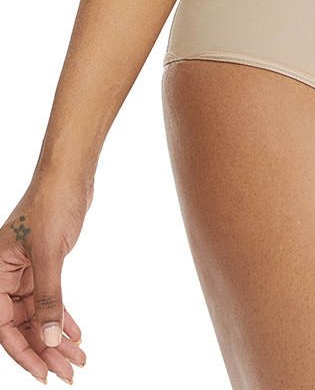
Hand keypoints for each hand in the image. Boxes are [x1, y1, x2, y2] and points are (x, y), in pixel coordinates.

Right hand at [1, 173, 90, 383]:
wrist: (69, 174)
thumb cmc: (52, 204)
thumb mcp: (49, 254)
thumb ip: (48, 298)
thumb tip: (48, 340)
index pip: (4, 325)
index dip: (24, 353)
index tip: (44, 374)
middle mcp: (4, 275)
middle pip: (22, 324)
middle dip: (45, 351)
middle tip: (69, 373)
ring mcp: (24, 271)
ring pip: (37, 314)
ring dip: (56, 337)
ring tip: (79, 359)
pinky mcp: (43, 264)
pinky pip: (48, 299)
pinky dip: (62, 317)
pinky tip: (75, 334)